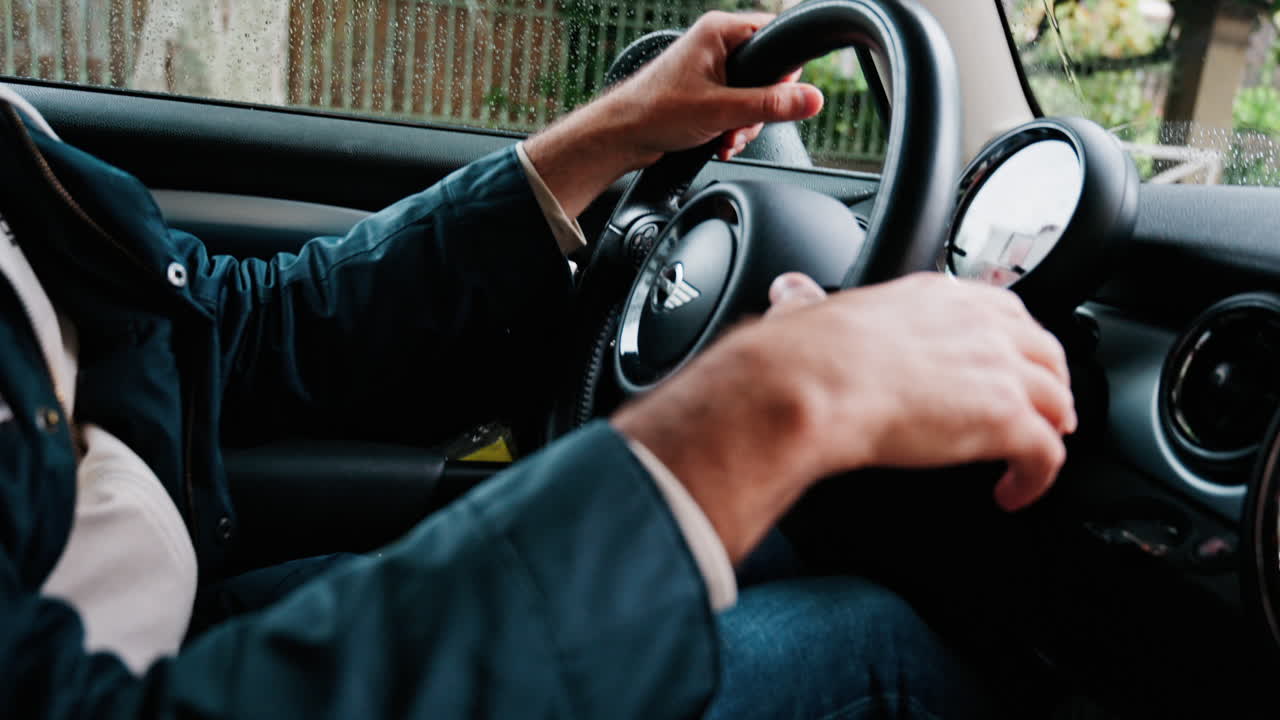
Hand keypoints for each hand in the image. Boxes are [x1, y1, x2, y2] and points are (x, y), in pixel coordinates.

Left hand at [606, 12, 823, 162]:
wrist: (621, 136)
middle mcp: (715, 45)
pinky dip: (731, 128)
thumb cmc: (656, 111)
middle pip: (766, 73)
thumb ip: (770, 105)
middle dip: (758, 110)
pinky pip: (734, 108)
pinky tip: (718, 142)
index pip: (775, 36)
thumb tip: (812, 99)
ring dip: (744, 124)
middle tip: (740, 126)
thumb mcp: (723, 110)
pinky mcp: (704, 92)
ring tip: (725, 138)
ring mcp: (709, 69)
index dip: (783, 72)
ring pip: (751, 96)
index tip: (777, 98)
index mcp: (720, 31)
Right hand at [613, 273, 1074, 561]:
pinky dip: (1038, 478)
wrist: (812, 384)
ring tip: (1034, 455)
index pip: (1003, 310)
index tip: (1010, 362)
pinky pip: (1046, 454)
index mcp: (936, 296)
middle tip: (1042, 410)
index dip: (1015, 341)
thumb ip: (806, 302)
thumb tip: (788, 293)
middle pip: (1045, 352)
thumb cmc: (805, 355)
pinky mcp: (1006, 420)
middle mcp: (978, 326)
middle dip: (1048, 383)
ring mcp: (1000, 371)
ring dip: (1051, 429)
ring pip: (1058, 401)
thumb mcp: (808, 311)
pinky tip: (1013, 493)